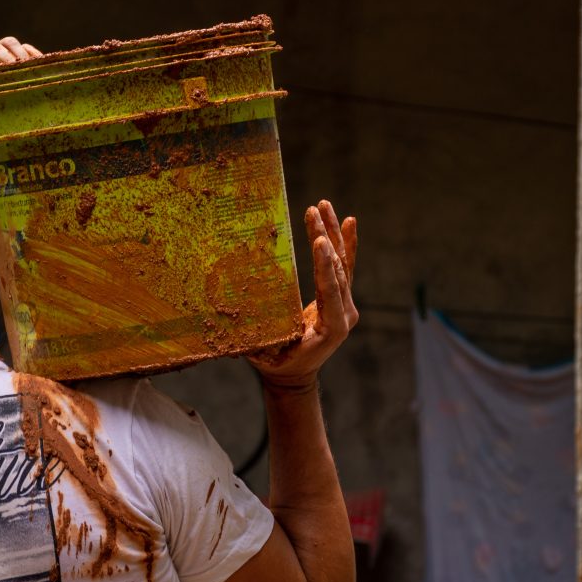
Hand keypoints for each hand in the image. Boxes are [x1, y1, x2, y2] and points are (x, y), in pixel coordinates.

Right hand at [249, 200, 358, 392]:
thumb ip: (259, 331)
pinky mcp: (341, 298)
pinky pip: (346, 267)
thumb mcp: (266, 350)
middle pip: (338, 270)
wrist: (295, 375)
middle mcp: (344, 314)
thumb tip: (236, 308)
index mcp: (331, 328)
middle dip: (324, 239)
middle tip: (313, 212)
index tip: (319, 241)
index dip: (325, 267)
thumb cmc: (276, 362)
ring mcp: (345, 305)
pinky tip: (346, 221)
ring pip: (342, 264)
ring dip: (331, 233)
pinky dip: (345, 244)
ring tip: (323, 206)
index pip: (330, 292)